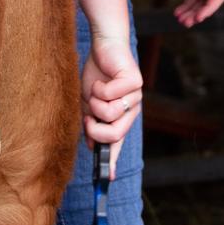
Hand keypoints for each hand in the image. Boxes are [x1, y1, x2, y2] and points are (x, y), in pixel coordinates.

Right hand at [81, 35, 142, 176]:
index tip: (108, 178)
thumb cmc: (97, 74)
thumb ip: (91, 123)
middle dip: (95, 128)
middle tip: (88, 116)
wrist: (103, 46)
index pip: (118, 143)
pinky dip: (98, 88)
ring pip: (111, 114)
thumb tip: (92, 146)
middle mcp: (132, 109)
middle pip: (115, 134)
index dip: (112, 160)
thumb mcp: (89, 103)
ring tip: (96, 91)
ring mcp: (136, 95)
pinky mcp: (135, 81)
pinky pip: (110, 95)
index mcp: (122, 117)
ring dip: (95, 103)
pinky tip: (102, 79)